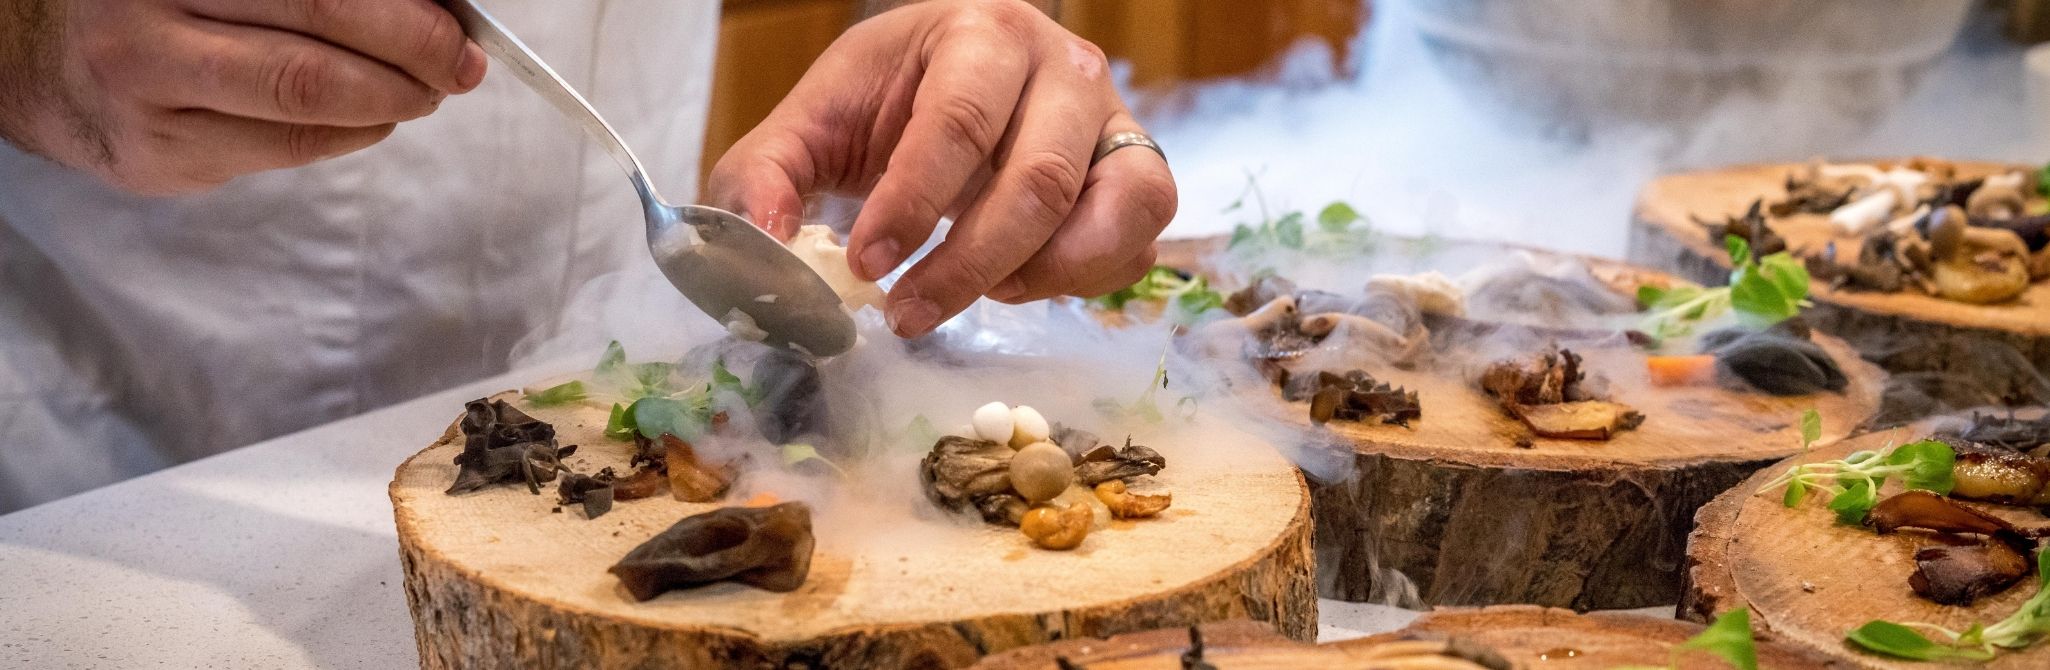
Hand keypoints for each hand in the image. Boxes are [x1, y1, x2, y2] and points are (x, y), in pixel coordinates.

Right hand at [0, 0, 484, 194]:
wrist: (53, 68)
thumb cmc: (169, 13)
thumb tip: (432, 8)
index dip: (404, 13)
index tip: (457, 24)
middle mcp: (152, 22)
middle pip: (317, 42)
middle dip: (412, 57)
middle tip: (456, 66)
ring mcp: (150, 94)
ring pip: (306, 107)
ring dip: (389, 102)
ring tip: (419, 91)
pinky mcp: (160, 159)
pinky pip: (285, 151)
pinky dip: (349, 134)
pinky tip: (367, 118)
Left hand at [708, 0, 1176, 337]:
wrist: (948, 90)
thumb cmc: (884, 104)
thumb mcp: (811, 125)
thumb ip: (766, 177)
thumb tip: (766, 244)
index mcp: (980, 35)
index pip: (958, 122)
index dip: (912, 204)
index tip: (866, 265)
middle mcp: (1064, 68)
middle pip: (1038, 179)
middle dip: (968, 264)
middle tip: (906, 314)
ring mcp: (1115, 121)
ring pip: (1115, 209)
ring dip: (1041, 275)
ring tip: (978, 296)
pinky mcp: (1139, 175)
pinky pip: (1139, 242)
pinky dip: (1084, 280)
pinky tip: (1019, 282)